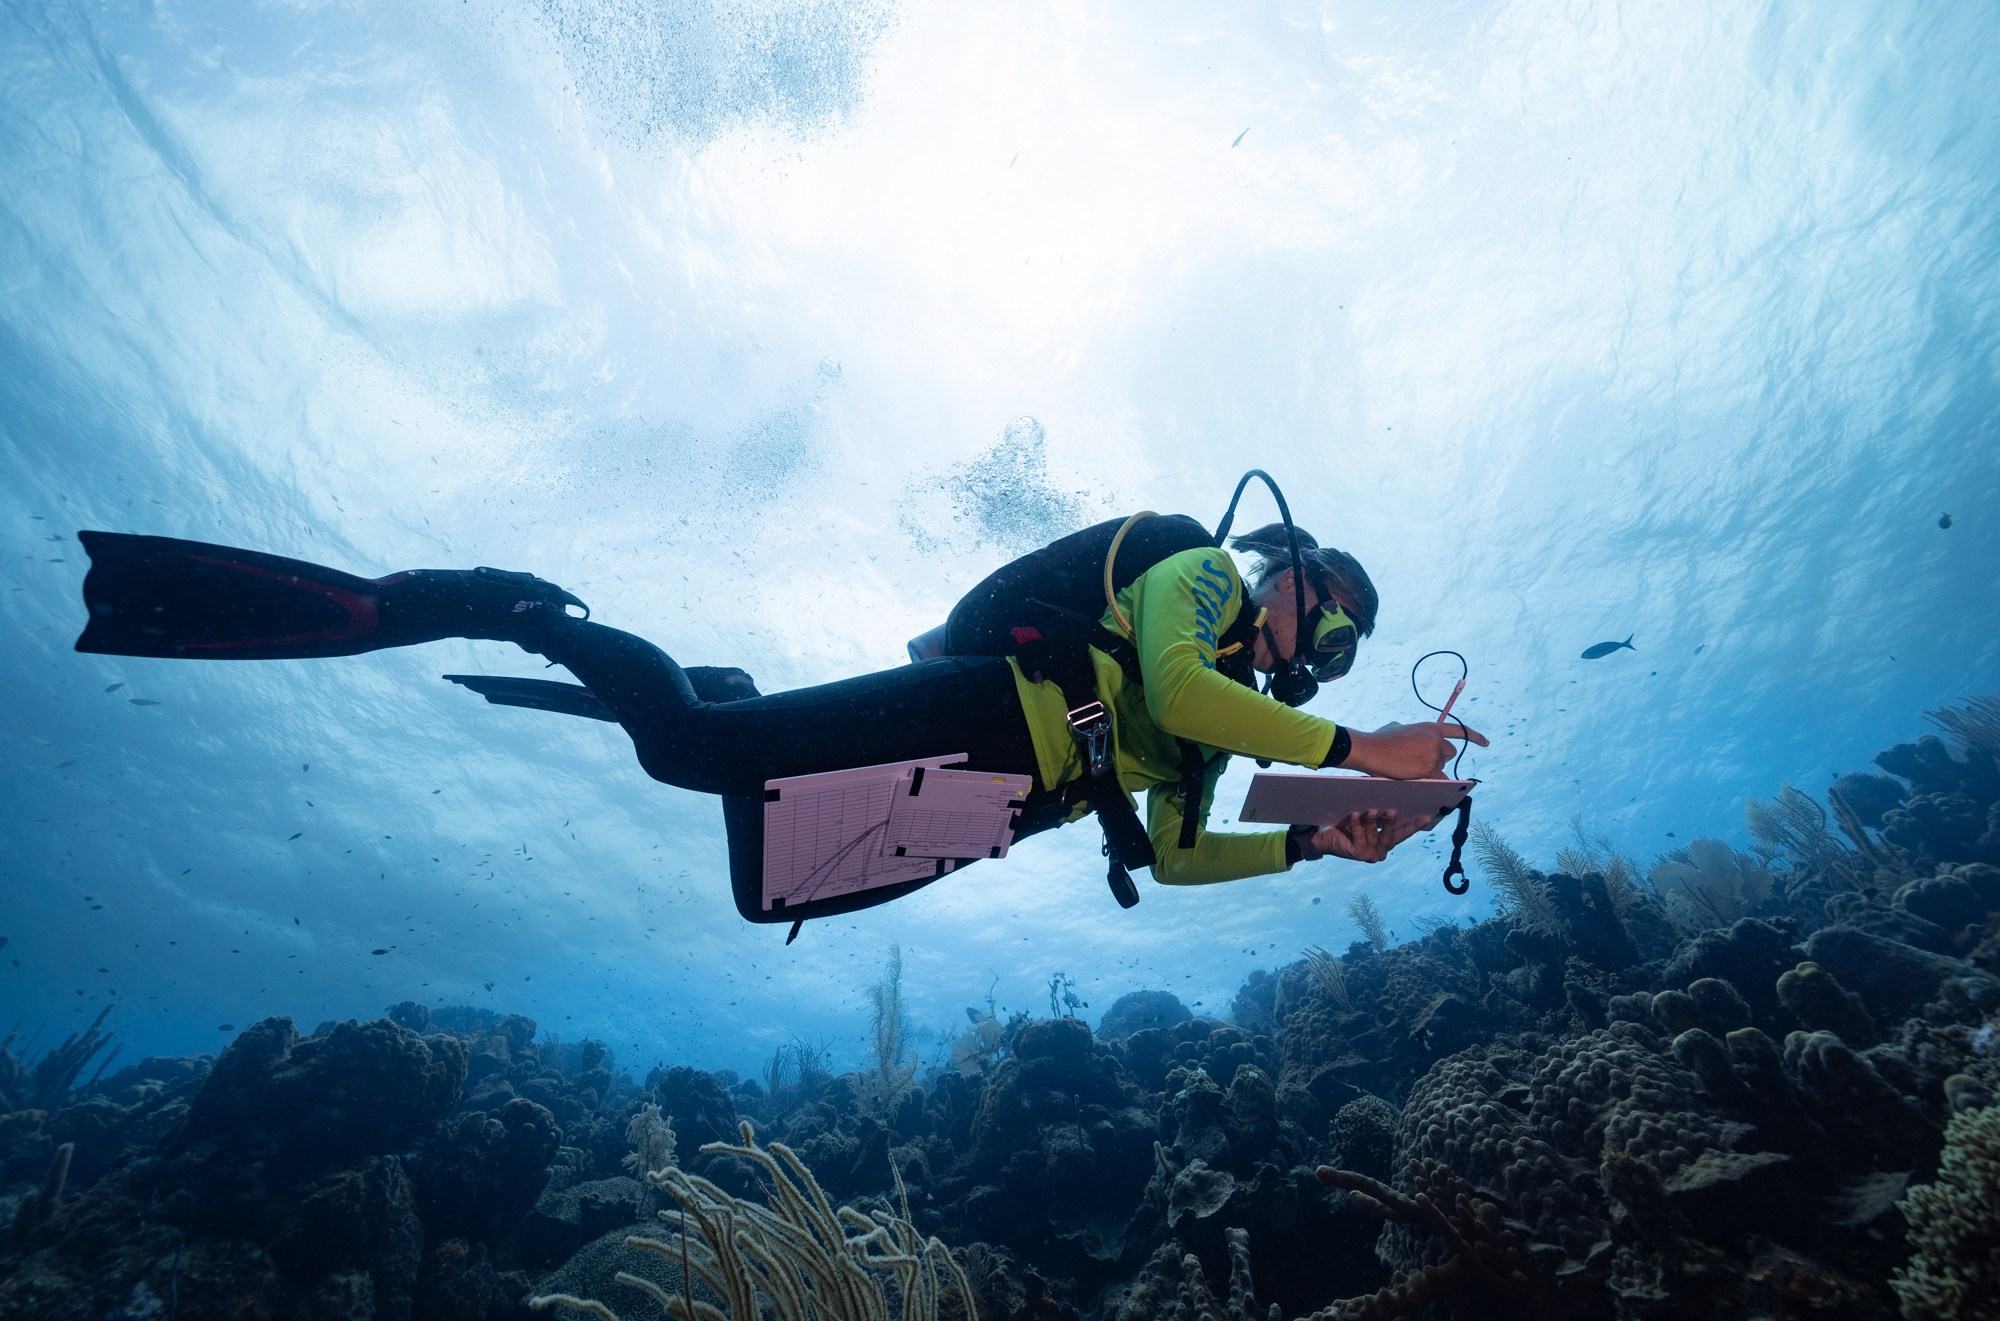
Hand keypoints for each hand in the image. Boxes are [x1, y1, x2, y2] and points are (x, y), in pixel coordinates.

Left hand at [1305, 809, 1432, 862]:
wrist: (1322, 836)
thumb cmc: (1345, 822)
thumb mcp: (1365, 812)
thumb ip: (1377, 804)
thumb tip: (1388, 784)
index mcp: (1386, 840)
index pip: (1404, 832)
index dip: (1416, 825)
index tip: (1428, 816)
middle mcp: (1382, 849)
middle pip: (1391, 835)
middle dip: (1391, 822)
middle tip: (1393, 810)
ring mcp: (1371, 854)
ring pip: (1375, 835)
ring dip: (1372, 822)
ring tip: (1370, 810)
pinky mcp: (1358, 854)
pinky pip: (1359, 837)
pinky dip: (1356, 825)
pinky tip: (1354, 814)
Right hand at [1343, 720, 1488, 779]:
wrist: (1372, 749)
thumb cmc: (1379, 739)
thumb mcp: (1397, 726)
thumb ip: (1410, 730)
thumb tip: (1406, 732)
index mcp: (1430, 727)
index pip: (1458, 730)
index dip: (1474, 736)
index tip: (1485, 742)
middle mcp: (1436, 740)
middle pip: (1449, 753)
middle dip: (1439, 759)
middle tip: (1422, 762)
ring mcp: (1433, 755)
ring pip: (1440, 768)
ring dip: (1430, 770)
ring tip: (1410, 768)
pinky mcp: (1428, 770)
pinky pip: (1440, 780)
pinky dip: (1436, 783)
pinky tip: (1430, 784)